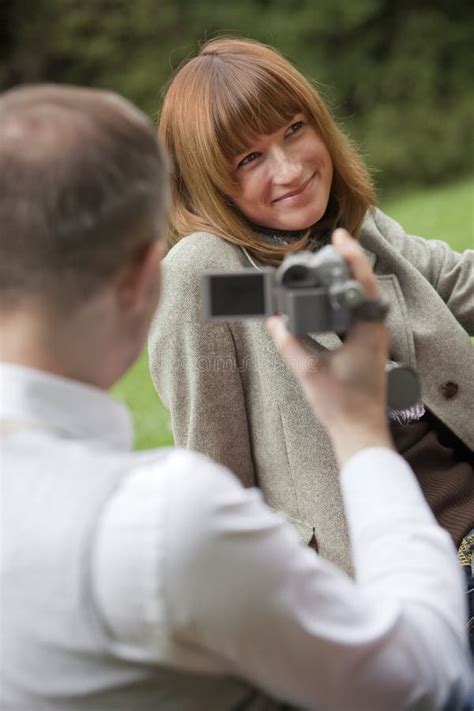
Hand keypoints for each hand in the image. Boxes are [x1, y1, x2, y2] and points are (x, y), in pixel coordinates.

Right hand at [266, 229, 393, 466]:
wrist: (360, 431)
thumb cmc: (341, 405)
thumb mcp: (309, 371)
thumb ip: (289, 344)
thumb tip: (272, 322)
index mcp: (367, 332)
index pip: (363, 283)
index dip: (351, 256)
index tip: (338, 237)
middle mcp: (376, 331)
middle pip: (364, 286)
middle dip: (348, 263)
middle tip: (329, 246)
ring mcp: (374, 340)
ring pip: (362, 300)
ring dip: (346, 281)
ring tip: (328, 265)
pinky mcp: (368, 348)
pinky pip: (357, 315)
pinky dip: (344, 301)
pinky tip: (331, 298)